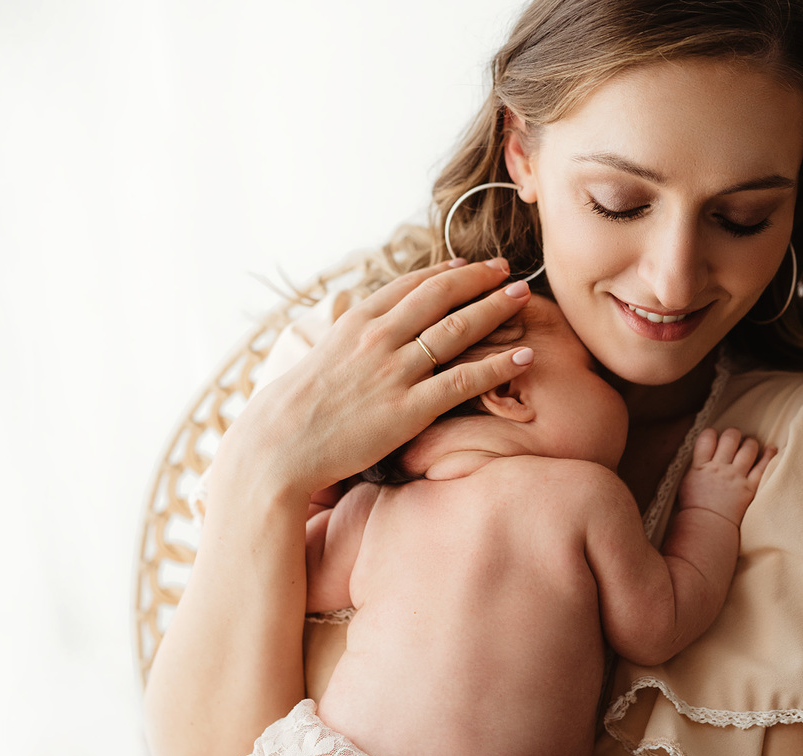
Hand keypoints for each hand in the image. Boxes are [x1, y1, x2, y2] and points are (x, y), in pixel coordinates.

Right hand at [217, 258, 533, 497]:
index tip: (469, 263)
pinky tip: (524, 356)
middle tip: (509, 271)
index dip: (446, 272)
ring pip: (458, 329)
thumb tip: (365, 326)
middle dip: (480, 279)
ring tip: (523, 298)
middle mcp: (380, 338)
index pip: (410, 285)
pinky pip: (463, 381)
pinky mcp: (409, 409)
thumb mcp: (321, 354)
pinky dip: (498, 366)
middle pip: (441, 296)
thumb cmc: (295, 406)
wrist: (278, 445)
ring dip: (496, 309)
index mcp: (357, 321)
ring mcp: (396, 372)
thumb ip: (350, 336)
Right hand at [678, 427, 774, 526]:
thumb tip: (706, 451)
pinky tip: (771, 449)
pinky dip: (769, 455)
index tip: (715, 437)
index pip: (707, 437)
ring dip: (750, 442)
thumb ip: (697, 464)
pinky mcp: (750, 487)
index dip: (712, 433)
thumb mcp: (688, 480)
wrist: (707, 527)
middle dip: (733, 434)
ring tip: (749, 445)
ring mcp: (736, 477)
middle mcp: (719, 468)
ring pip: (748, 448)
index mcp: (701, 466)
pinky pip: (763, 467)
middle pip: (730, 438)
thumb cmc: (695, 506)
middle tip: (734, 438)